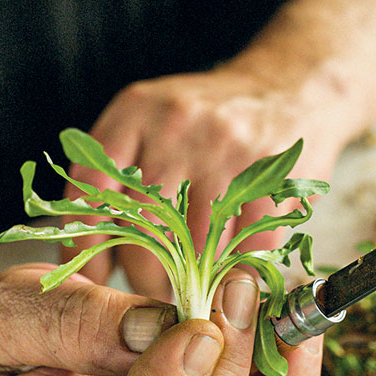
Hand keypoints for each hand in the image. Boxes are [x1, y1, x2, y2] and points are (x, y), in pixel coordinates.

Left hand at [63, 61, 346, 296]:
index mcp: (135, 110)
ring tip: (193, 288)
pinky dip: (235, 274)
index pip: (91, 189)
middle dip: (144, 274)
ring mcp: (226, 150)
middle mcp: (176, 124)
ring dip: (191, 283)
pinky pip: (241, 252)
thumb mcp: (150, 122)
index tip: (91, 280)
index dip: (85, 245)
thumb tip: (84, 259)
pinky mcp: (272, 179)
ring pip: (191, 249)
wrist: (292, 85)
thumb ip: (113, 175)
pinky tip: (232, 275)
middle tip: (152, 291)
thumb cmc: (208, 122)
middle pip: (140, 228)